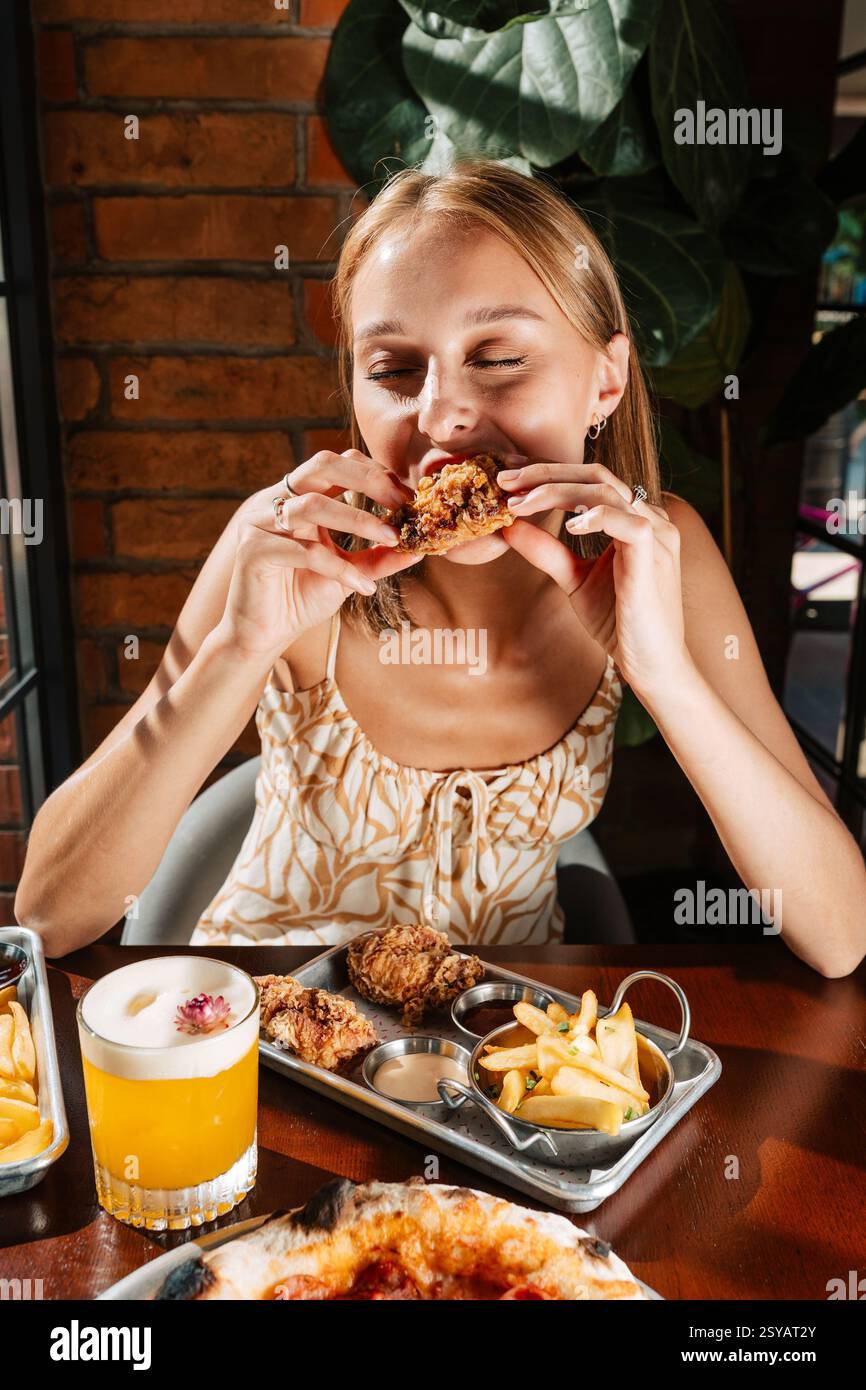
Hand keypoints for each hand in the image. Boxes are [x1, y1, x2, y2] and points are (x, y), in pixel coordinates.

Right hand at [219, 450, 417, 660]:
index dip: (374, 473)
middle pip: (322, 466)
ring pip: (312, 506)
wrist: (265, 633)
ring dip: (359, 520)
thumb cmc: (303, 597)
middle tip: (401, 502)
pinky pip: (305, 553)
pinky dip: (339, 569)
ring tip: (392, 540)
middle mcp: (278, 502)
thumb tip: (419, 548)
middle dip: (368, 479)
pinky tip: (364, 588)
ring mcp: (261, 522)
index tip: (406, 497)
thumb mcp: (350, 573)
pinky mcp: (254, 551)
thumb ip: (378, 557)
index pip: (338, 464)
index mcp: (300, 498)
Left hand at [498, 458, 690, 696]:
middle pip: (597, 475)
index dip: (548, 476)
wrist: (650, 665)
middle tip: (507, 481)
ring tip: (522, 504)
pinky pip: (630, 523)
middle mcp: (651, 519)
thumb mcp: (574, 579)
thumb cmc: (618, 623)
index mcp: (634, 519)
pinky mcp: (656, 558)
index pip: (590, 479)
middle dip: (546, 474)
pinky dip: (597, 517)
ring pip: (607, 491)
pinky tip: (568, 526)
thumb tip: (510, 527)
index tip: (508, 483)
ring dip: (558, 492)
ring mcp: (657, 536)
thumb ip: (547, 551)